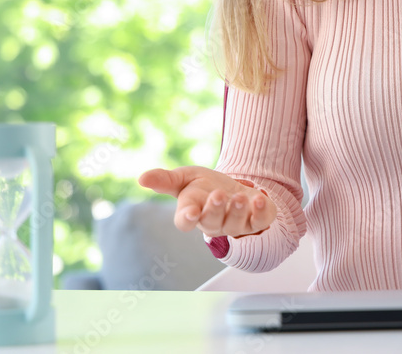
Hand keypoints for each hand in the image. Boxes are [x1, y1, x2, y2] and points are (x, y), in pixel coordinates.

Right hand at [138, 166, 275, 237]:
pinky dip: (260, 212)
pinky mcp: (255, 221)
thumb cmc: (204, 186)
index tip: (190, 212)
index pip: (185, 222)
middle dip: (216, 209)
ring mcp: (235, 224)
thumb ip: (165, 180)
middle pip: (212, 223)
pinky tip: (259, 198)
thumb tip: (141, 178)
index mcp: (192, 212)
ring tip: (241, 196)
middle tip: (218, 194)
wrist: (232, 187)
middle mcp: (213, 223)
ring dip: (238, 210)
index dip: (186, 219)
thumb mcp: (184, 178)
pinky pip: (259, 222)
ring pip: (236, 225)